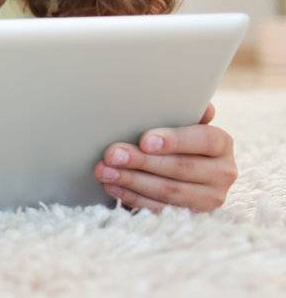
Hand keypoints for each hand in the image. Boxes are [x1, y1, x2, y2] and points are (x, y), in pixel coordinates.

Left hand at [95, 103, 236, 211]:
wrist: (180, 168)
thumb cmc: (175, 138)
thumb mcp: (182, 122)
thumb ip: (188, 112)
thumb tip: (206, 109)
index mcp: (222, 144)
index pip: (203, 140)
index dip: (174, 141)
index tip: (144, 141)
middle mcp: (222, 173)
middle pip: (181, 168)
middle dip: (142, 162)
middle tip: (112, 155)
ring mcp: (209, 198)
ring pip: (169, 192)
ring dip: (132, 181)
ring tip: (105, 171)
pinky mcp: (191, 217)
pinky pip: (160, 210)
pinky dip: (133, 198)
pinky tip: (113, 187)